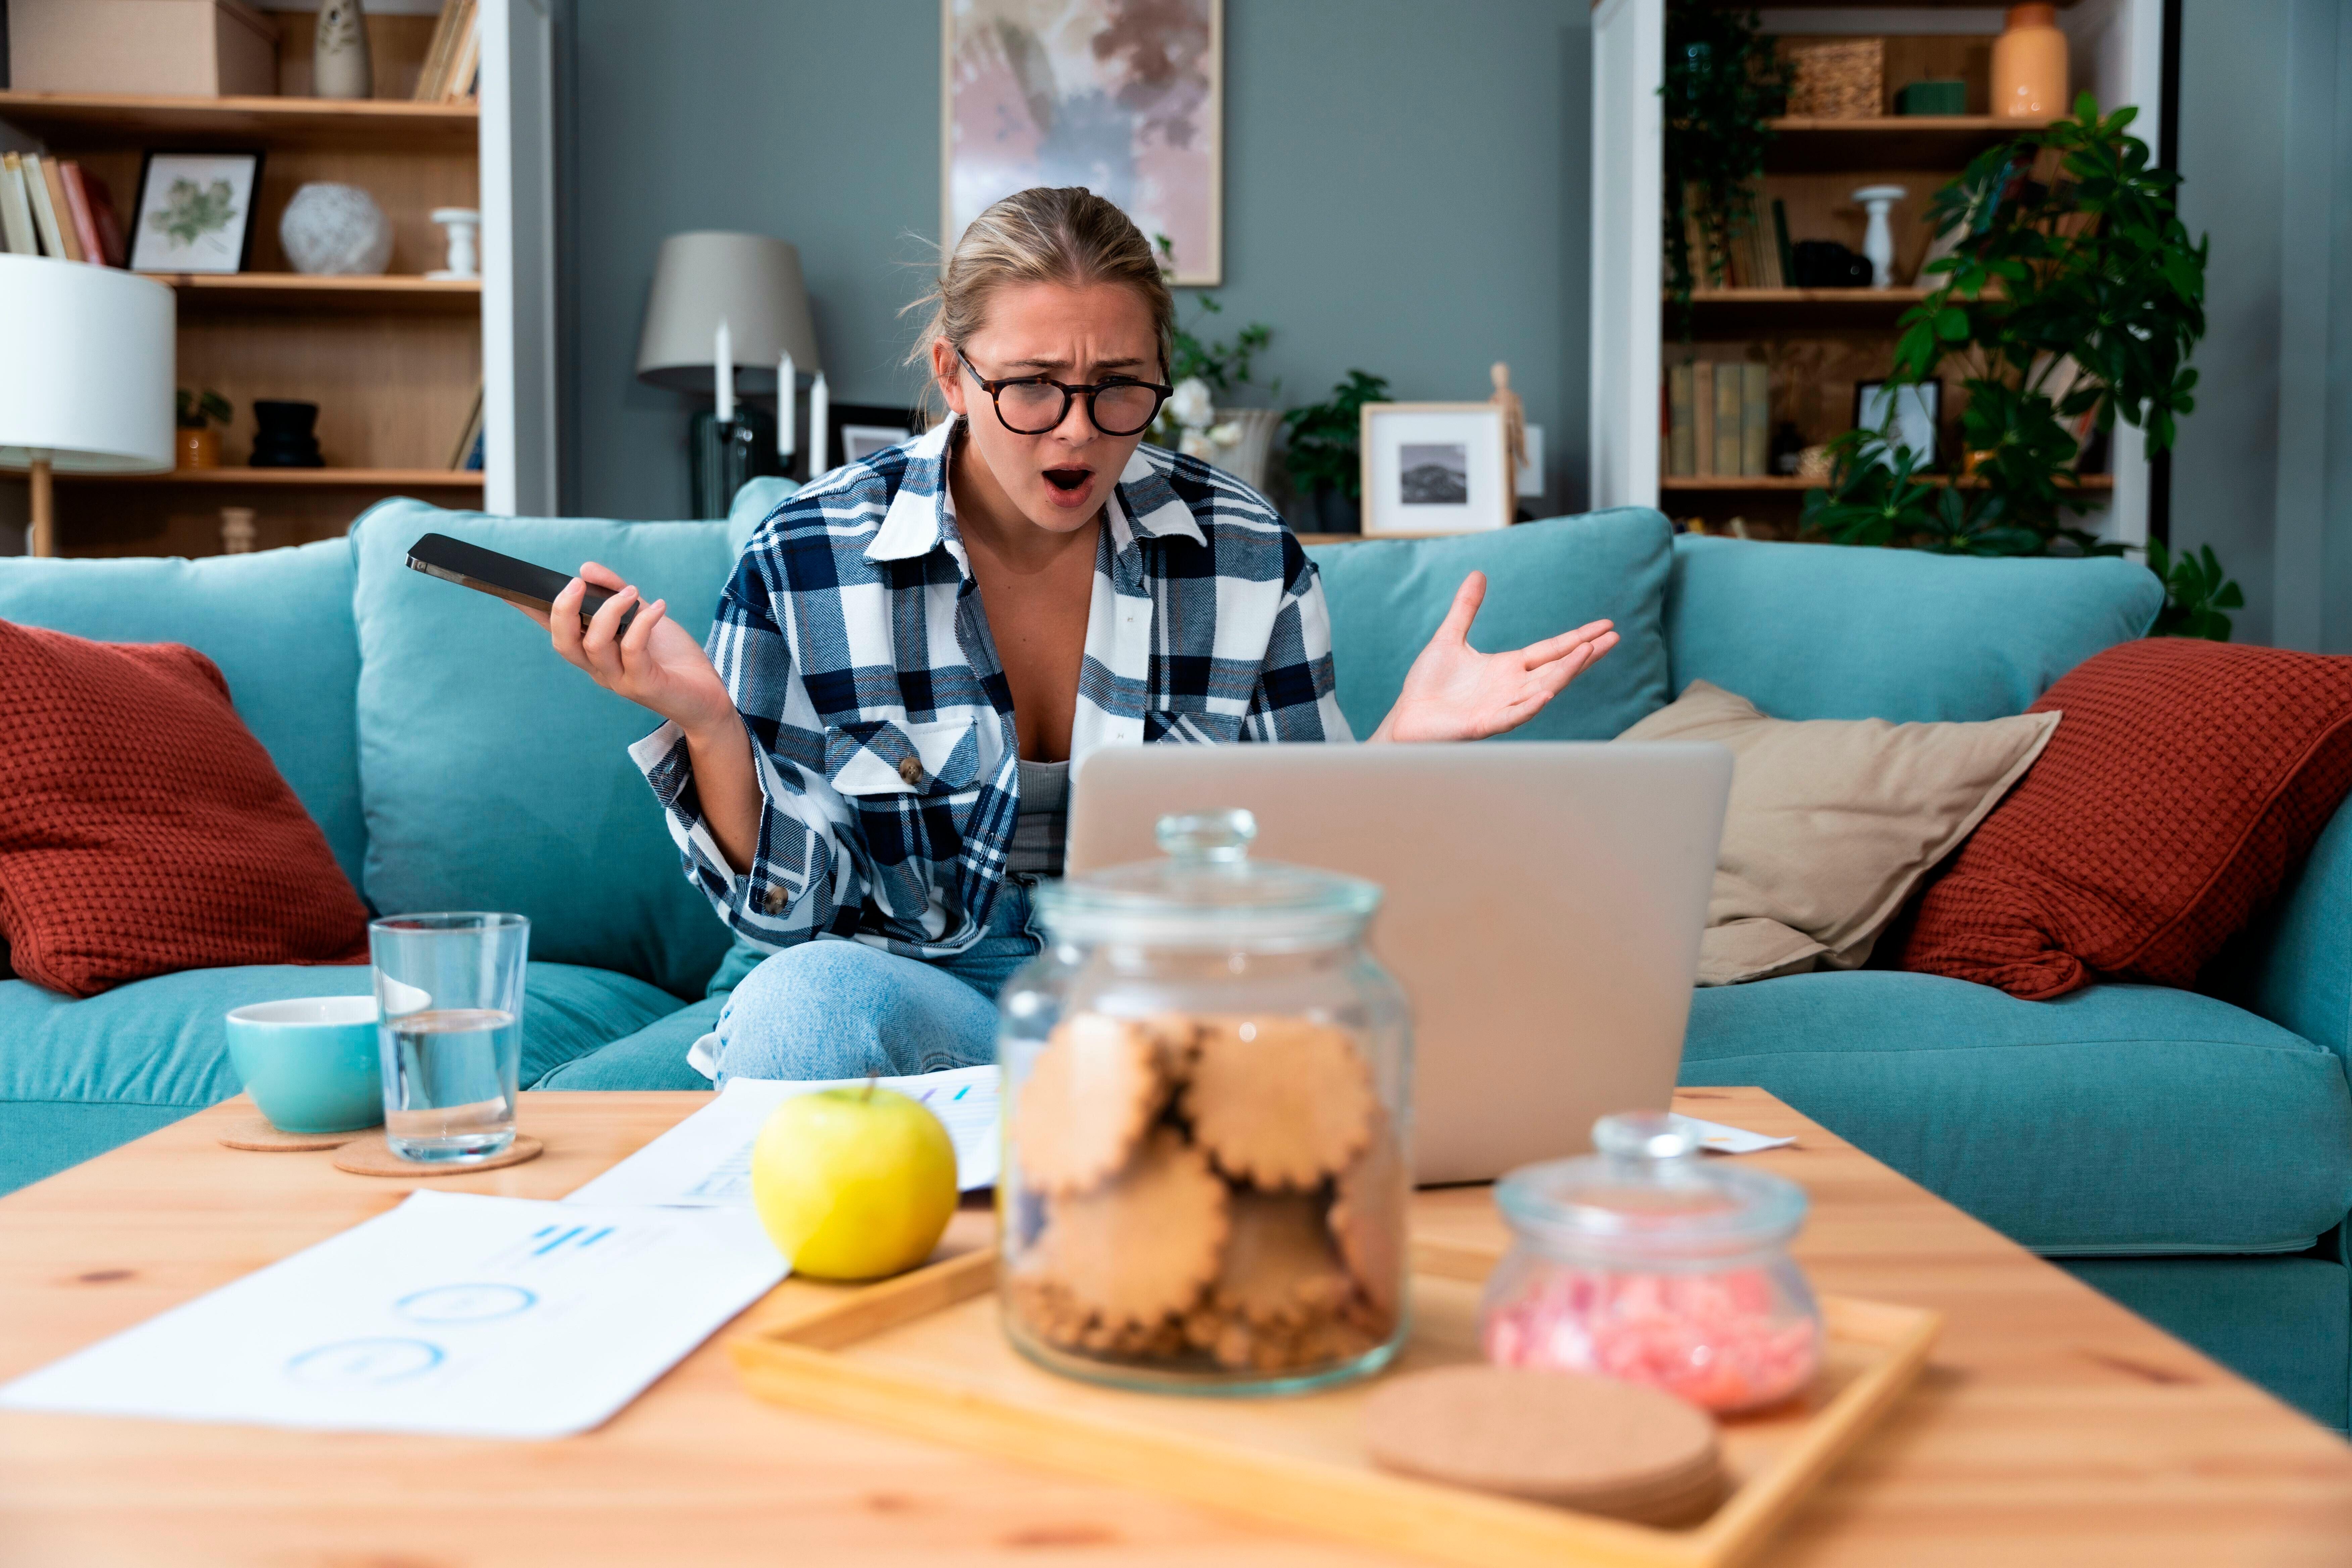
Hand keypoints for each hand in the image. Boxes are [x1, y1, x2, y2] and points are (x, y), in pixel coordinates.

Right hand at [515, 561, 734, 736]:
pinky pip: (633, 651)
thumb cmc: (671, 655)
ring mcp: (619, 679)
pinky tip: (658, 606)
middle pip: (563, 642)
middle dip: (564, 609)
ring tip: (632, 592)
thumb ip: (614, 591)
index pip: (555, 630)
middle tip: (578, 583)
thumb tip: (585, 568)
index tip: (509, 588)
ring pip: (595, 645)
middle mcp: (599, 669)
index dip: (530, 611)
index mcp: (593, 652)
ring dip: (610, 611)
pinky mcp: (644, 685)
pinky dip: (643, 623)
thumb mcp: (642, 614)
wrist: (707, 695)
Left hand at [1369, 571, 1618, 742]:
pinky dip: (1530, 706)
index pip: (1551, 650)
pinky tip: (1547, 694)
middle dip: (1585, 653)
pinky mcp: (1484, 724)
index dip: (1577, 638)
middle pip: (1557, 668)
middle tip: (1613, 637)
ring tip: (1588, 652)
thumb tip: (1478, 574)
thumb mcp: (1449, 638)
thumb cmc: (1428, 685)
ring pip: (1542, 689)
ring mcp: (1501, 706)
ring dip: (1566, 672)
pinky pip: (1512, 715)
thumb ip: (1466, 608)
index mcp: (1508, 668)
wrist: (1406, 718)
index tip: (1605, 626)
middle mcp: (1511, 687)